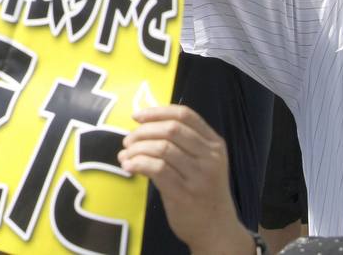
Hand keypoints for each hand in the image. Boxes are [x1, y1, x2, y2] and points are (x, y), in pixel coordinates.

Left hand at [119, 105, 247, 253]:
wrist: (217, 230)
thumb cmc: (203, 191)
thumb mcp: (203, 162)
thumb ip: (182, 143)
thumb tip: (142, 125)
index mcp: (215, 144)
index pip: (185, 115)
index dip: (157, 111)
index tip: (137, 117)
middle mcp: (210, 158)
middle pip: (171, 129)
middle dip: (143, 131)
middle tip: (128, 141)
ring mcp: (199, 176)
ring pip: (162, 148)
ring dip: (136, 149)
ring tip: (125, 156)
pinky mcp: (185, 194)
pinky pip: (156, 169)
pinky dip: (137, 163)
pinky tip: (128, 167)